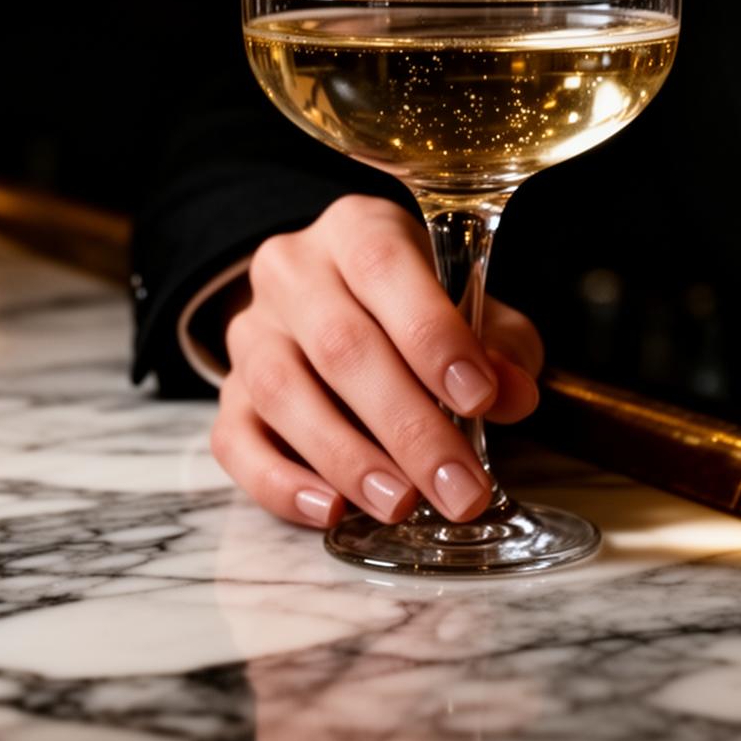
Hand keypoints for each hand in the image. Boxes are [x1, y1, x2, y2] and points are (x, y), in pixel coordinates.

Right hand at [210, 195, 542, 530]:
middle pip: (339, 345)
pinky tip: (330, 511)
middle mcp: (292, 271)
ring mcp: (251, 332)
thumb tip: (513, 394)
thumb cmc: (418, 309)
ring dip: (347, 458)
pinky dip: (279, 483)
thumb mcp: (473, 308)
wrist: (343, 308)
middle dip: (407, 426)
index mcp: (356, 229)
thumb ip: (499, 344)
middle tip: (458, 488)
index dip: (431, 335)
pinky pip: (235, 441)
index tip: (479, 398)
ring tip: (402, 503)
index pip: (383, 267)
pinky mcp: (227, 394)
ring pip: (281, 392)